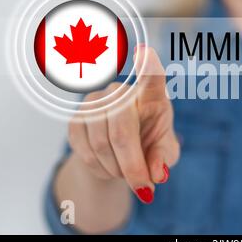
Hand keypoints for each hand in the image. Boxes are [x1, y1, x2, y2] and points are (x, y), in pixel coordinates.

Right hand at [67, 45, 179, 203]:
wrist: (120, 151)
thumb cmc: (150, 145)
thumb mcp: (165, 152)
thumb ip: (164, 159)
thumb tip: (158, 173)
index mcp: (152, 95)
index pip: (151, 78)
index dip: (147, 67)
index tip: (145, 53)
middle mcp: (122, 93)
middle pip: (122, 130)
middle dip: (132, 165)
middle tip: (143, 187)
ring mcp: (96, 102)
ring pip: (102, 145)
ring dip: (117, 169)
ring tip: (127, 173)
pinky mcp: (76, 118)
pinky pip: (85, 151)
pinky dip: (100, 168)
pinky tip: (110, 167)